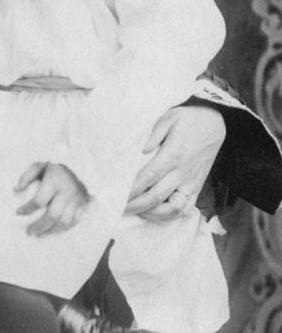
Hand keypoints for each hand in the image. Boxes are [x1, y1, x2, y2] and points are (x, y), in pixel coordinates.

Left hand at [15, 161, 89, 235]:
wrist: (77, 167)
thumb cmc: (52, 169)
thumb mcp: (38, 166)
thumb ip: (26, 177)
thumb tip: (16, 190)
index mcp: (55, 181)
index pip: (40, 200)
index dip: (28, 209)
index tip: (18, 212)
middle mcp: (67, 191)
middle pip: (53, 215)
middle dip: (39, 226)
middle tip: (29, 231)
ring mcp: (77, 200)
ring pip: (64, 222)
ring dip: (50, 231)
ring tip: (39, 234)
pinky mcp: (83, 205)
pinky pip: (73, 222)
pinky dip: (62, 229)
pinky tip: (52, 231)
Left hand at [124, 104, 223, 220]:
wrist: (215, 124)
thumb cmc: (188, 119)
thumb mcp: (170, 117)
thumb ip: (155, 132)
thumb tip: (143, 150)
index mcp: (173, 154)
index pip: (149, 177)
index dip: (132, 189)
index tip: (117, 195)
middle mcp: (183, 172)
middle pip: (157, 196)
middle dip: (136, 205)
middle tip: (118, 208)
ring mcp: (192, 182)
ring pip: (173, 208)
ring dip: (153, 214)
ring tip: (135, 212)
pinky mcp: (198, 187)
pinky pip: (186, 209)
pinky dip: (170, 215)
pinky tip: (154, 213)